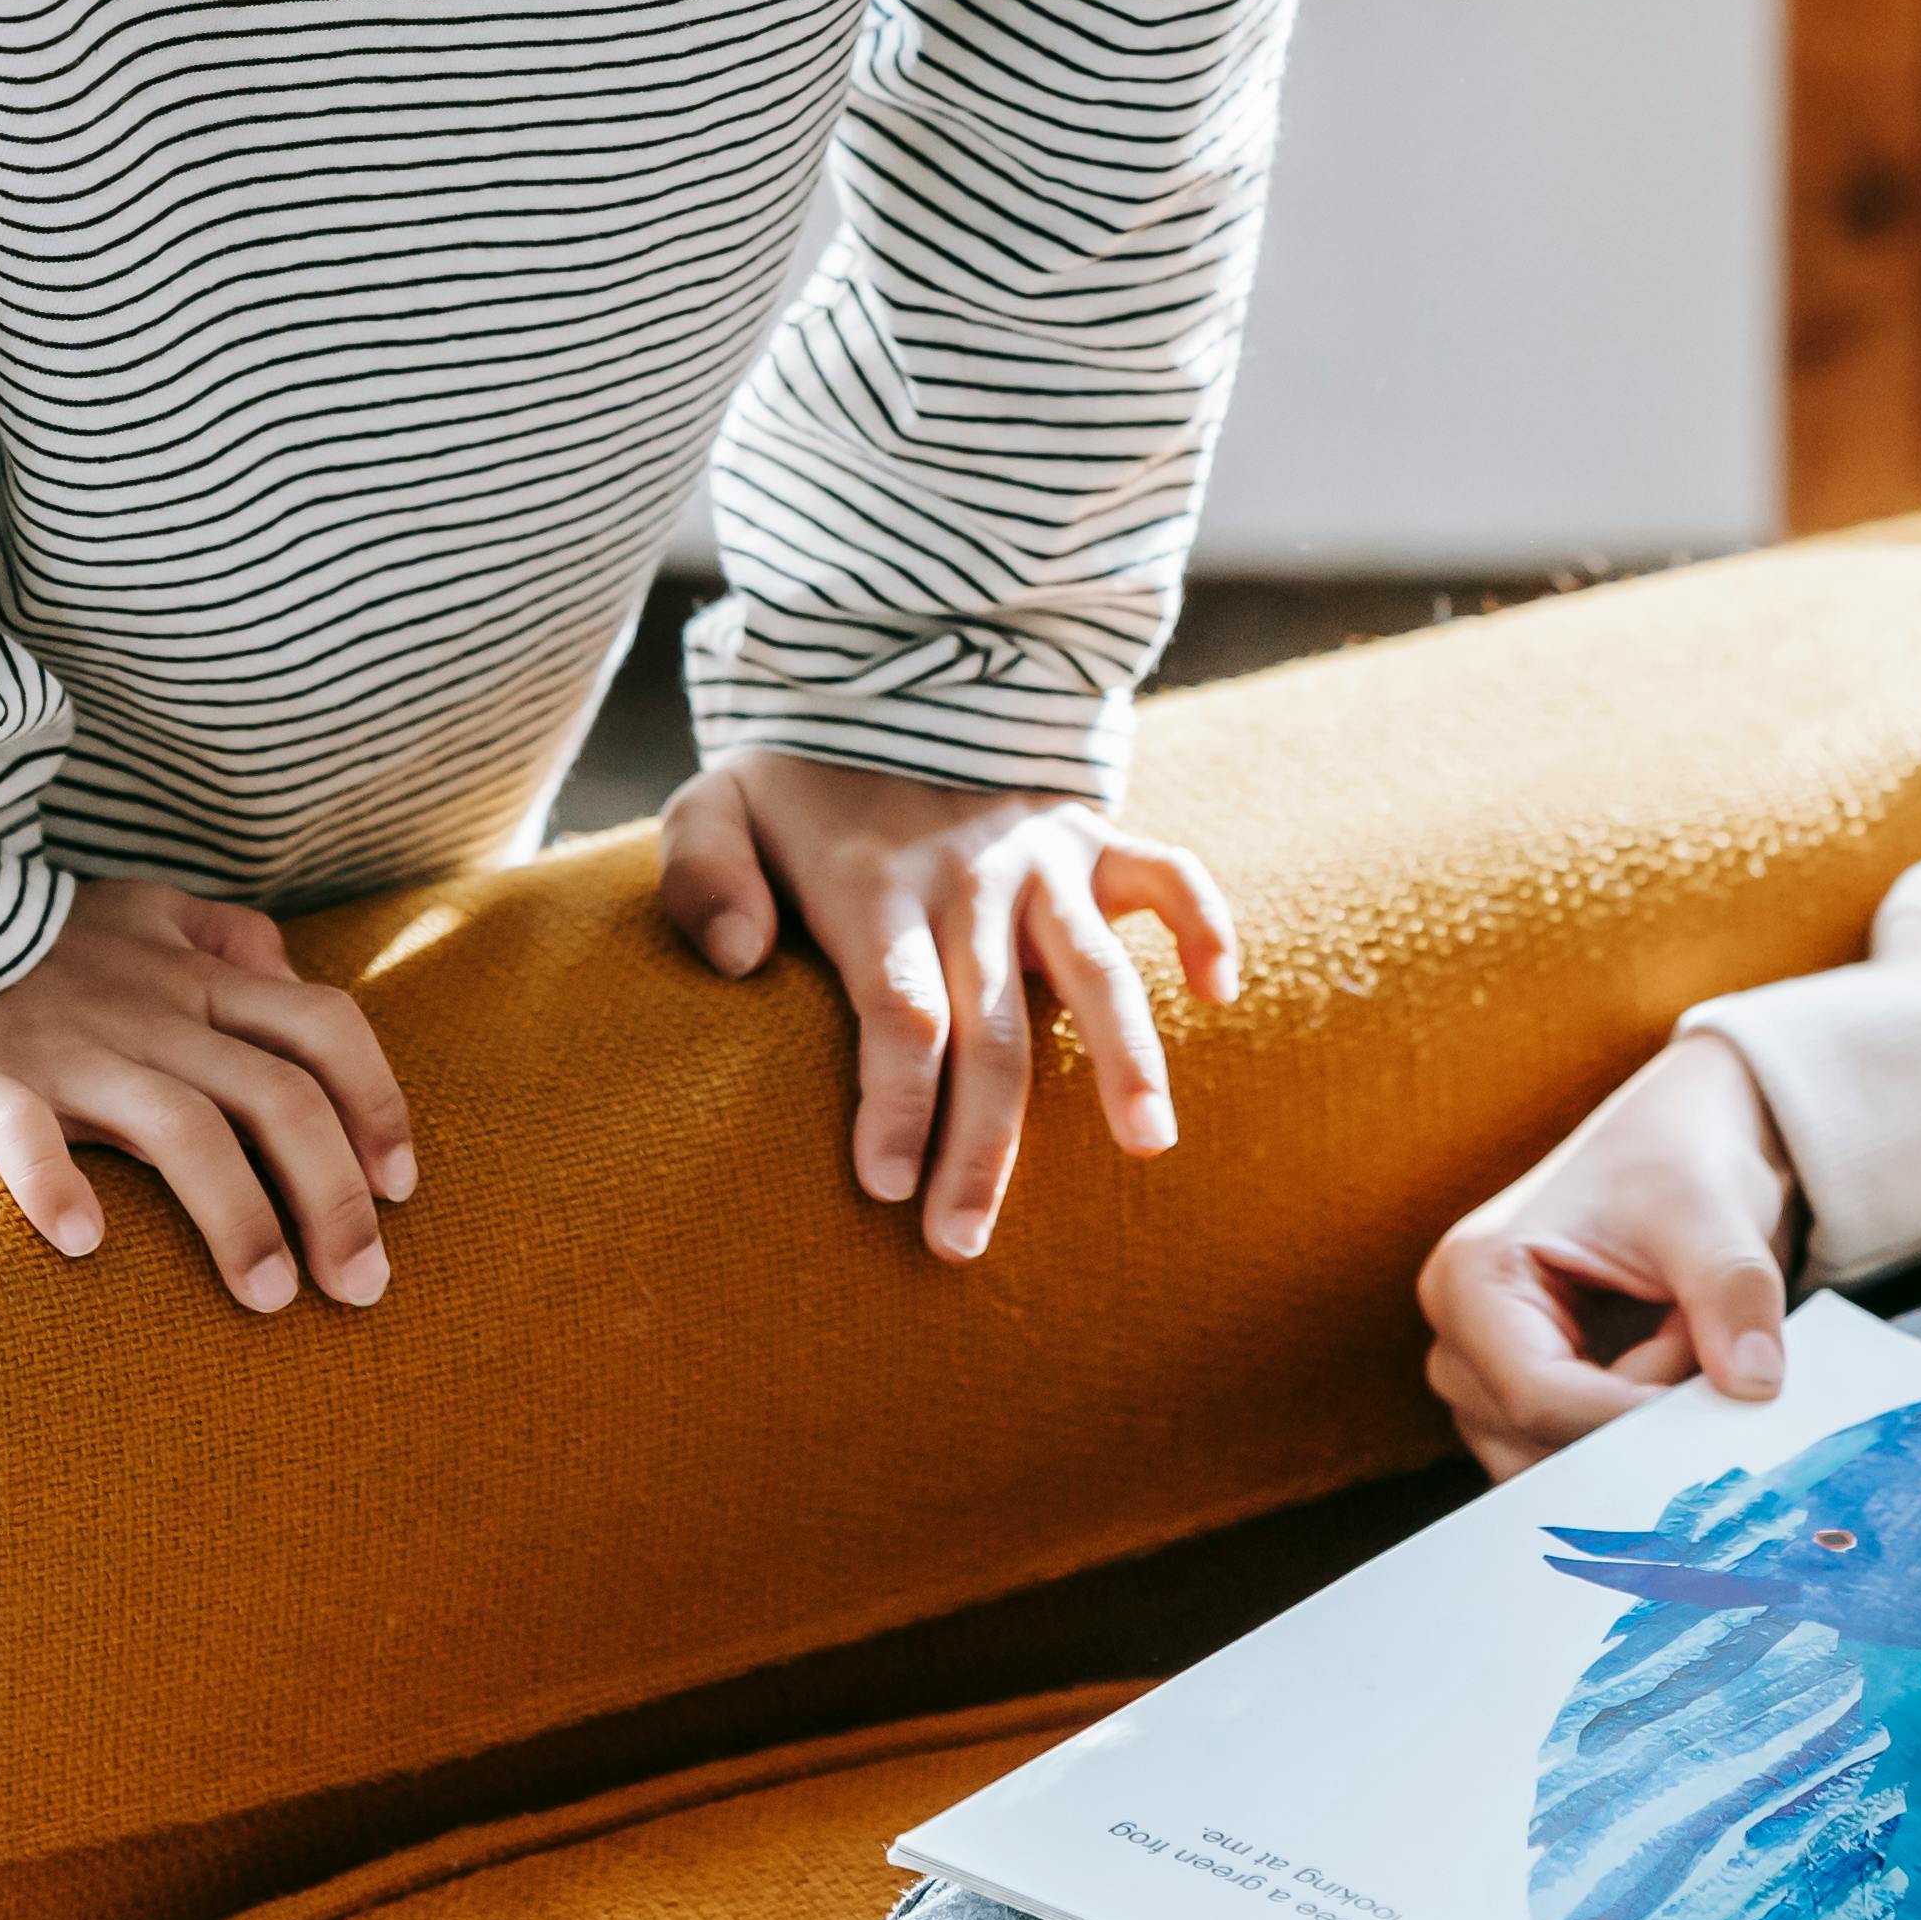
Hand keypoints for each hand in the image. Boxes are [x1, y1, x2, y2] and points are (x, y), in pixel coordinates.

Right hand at [0, 874, 414, 1314]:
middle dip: (336, 1196)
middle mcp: (151, 1012)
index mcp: (194, 977)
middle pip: (278, 1096)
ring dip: (239, 1215)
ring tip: (270, 1299)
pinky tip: (84, 1246)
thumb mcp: (139, 912)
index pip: (324, 1026)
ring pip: (182, 1126)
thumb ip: (222, 937)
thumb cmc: (24, 942)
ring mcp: (68, 1046)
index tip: (402, 1188)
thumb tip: (290, 974)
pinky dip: (55, 1184)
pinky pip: (24, 1130)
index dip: (377, 1102)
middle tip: (363, 1288)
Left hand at [655, 752, 1244, 1260]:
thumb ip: (700, 877)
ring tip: (1149, 1145)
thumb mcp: (713, 803)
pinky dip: (1203, 923)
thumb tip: (739, 963)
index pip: (898, 1010)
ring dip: (1127, 1056)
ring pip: (1096, 968)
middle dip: (983, 1143)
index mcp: (874, 884)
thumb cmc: (794, 787)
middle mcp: (969, 879)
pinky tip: (1219, 994)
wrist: (888, 678)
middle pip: (993, 1027)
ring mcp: (1041, 858)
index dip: (896, 1101)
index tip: (885, 1187)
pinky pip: (1169, 872)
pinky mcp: (1093, 838)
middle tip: (963, 1241)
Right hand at [1417, 1032, 1804, 1476]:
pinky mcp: (1529, 1416)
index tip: (1716, 1385)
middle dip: (1640, 1420)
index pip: (1538, 1396)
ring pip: (1566, 1471)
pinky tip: (1677, 1372)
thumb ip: (1731, 1292)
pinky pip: (1584, 1469)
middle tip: (1705, 1344)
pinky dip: (1641, 1442)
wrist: (1684, 1156)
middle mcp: (1459, 1344)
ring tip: (1686, 1339)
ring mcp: (1488, 1388)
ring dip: (1643, 1431)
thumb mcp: (1708, 1210)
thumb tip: (1755, 1384)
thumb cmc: (1675, 1162)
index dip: (1633, 1413)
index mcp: (1470, 1278)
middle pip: (1544, 1444)